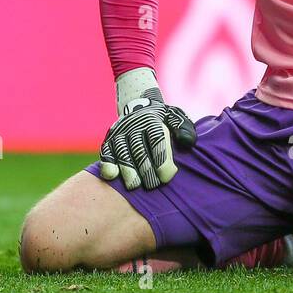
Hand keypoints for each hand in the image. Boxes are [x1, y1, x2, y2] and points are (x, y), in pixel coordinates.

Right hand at [98, 69, 196, 189]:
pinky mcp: (108, 141)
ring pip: (121, 152)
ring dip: (127, 170)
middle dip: (145, 169)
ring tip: (134, 186)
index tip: (166, 176)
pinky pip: (105, 153)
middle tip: (153, 185)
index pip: (156, 138)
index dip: (161, 158)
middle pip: (138, 148)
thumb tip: (188, 142)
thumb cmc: (162, 119)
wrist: (139, 105)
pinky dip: (107, 164)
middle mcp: (133, 126)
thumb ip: (183, 129)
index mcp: (152, 120)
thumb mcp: (175, 118)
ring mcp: (119, 133)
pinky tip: (112, 176)